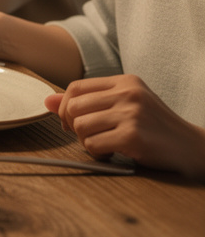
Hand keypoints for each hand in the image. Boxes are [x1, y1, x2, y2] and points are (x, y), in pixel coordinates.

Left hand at [45, 75, 204, 177]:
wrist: (192, 148)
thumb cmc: (154, 128)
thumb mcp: (124, 106)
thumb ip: (88, 101)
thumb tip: (46, 100)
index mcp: (125, 82)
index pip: (75, 87)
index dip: (65, 106)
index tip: (72, 122)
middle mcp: (128, 93)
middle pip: (73, 106)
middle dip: (73, 126)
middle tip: (89, 137)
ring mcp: (131, 114)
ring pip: (80, 126)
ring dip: (86, 142)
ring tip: (104, 145)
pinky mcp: (132, 136)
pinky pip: (93, 145)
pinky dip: (97, 154)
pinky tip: (112, 154)